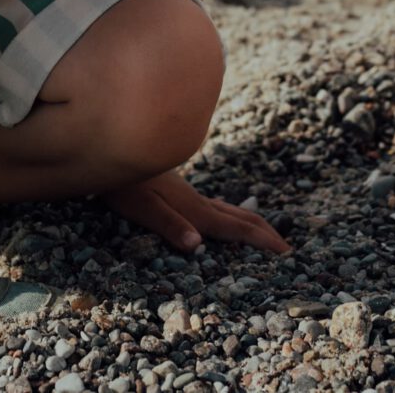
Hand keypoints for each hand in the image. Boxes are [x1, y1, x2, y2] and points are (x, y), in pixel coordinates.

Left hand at [105, 170, 290, 255]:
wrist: (109, 143)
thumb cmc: (120, 182)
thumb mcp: (140, 207)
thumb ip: (168, 224)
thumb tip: (197, 244)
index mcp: (191, 208)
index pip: (233, 226)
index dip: (260, 239)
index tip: (285, 251)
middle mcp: (194, 200)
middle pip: (237, 215)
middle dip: (262, 231)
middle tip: (285, 246)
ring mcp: (187, 192)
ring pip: (227, 208)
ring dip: (248, 222)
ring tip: (263, 232)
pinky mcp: (176, 188)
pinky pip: (214, 205)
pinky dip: (230, 215)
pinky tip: (223, 215)